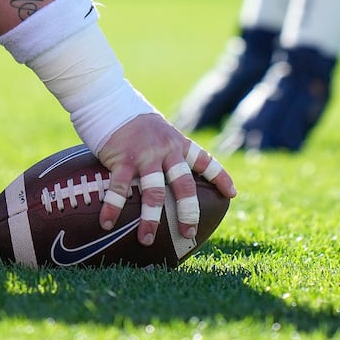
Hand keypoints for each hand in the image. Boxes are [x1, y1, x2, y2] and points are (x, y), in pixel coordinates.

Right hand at [97, 113, 236, 245]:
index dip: (220, 177)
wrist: (109, 99)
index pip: (204, 160)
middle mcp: (166, 150)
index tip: (232, 193)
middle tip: (188, 233)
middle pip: (183, 185)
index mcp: (177, 143)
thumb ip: (166, 149)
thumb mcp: (158, 130)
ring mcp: (144, 155)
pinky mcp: (122, 158)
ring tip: (146, 239)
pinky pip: (120, 188)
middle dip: (188, 211)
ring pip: (153, 192)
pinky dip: (113, 207)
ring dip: (150, 219)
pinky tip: (107, 223)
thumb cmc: (133, 119)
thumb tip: (168, 172)